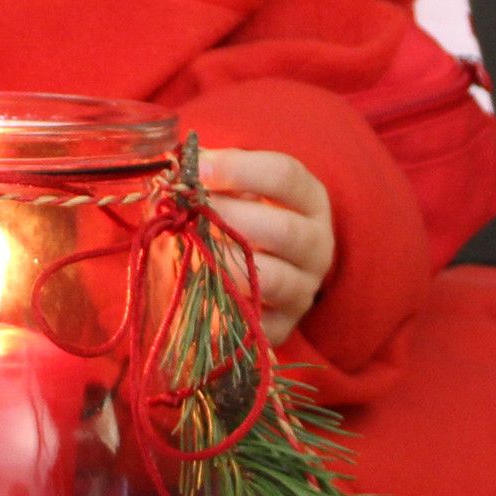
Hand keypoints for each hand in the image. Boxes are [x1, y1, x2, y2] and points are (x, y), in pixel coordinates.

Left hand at [198, 148, 333, 346]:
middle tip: (190, 211)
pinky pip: (255, 320)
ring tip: (191, 249)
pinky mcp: (282, 327)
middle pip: (284, 229)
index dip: (238, 168)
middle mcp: (317, 244)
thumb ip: (207, 178)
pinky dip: (223, 304)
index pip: (286, 175)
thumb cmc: (229, 221)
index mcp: (308, 199)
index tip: (198, 169)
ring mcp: (304, 289)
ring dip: (224, 262)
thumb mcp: (225, 192)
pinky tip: (197, 288)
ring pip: (272, 278)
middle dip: (229, 217)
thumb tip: (178, 168)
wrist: (231, 277)